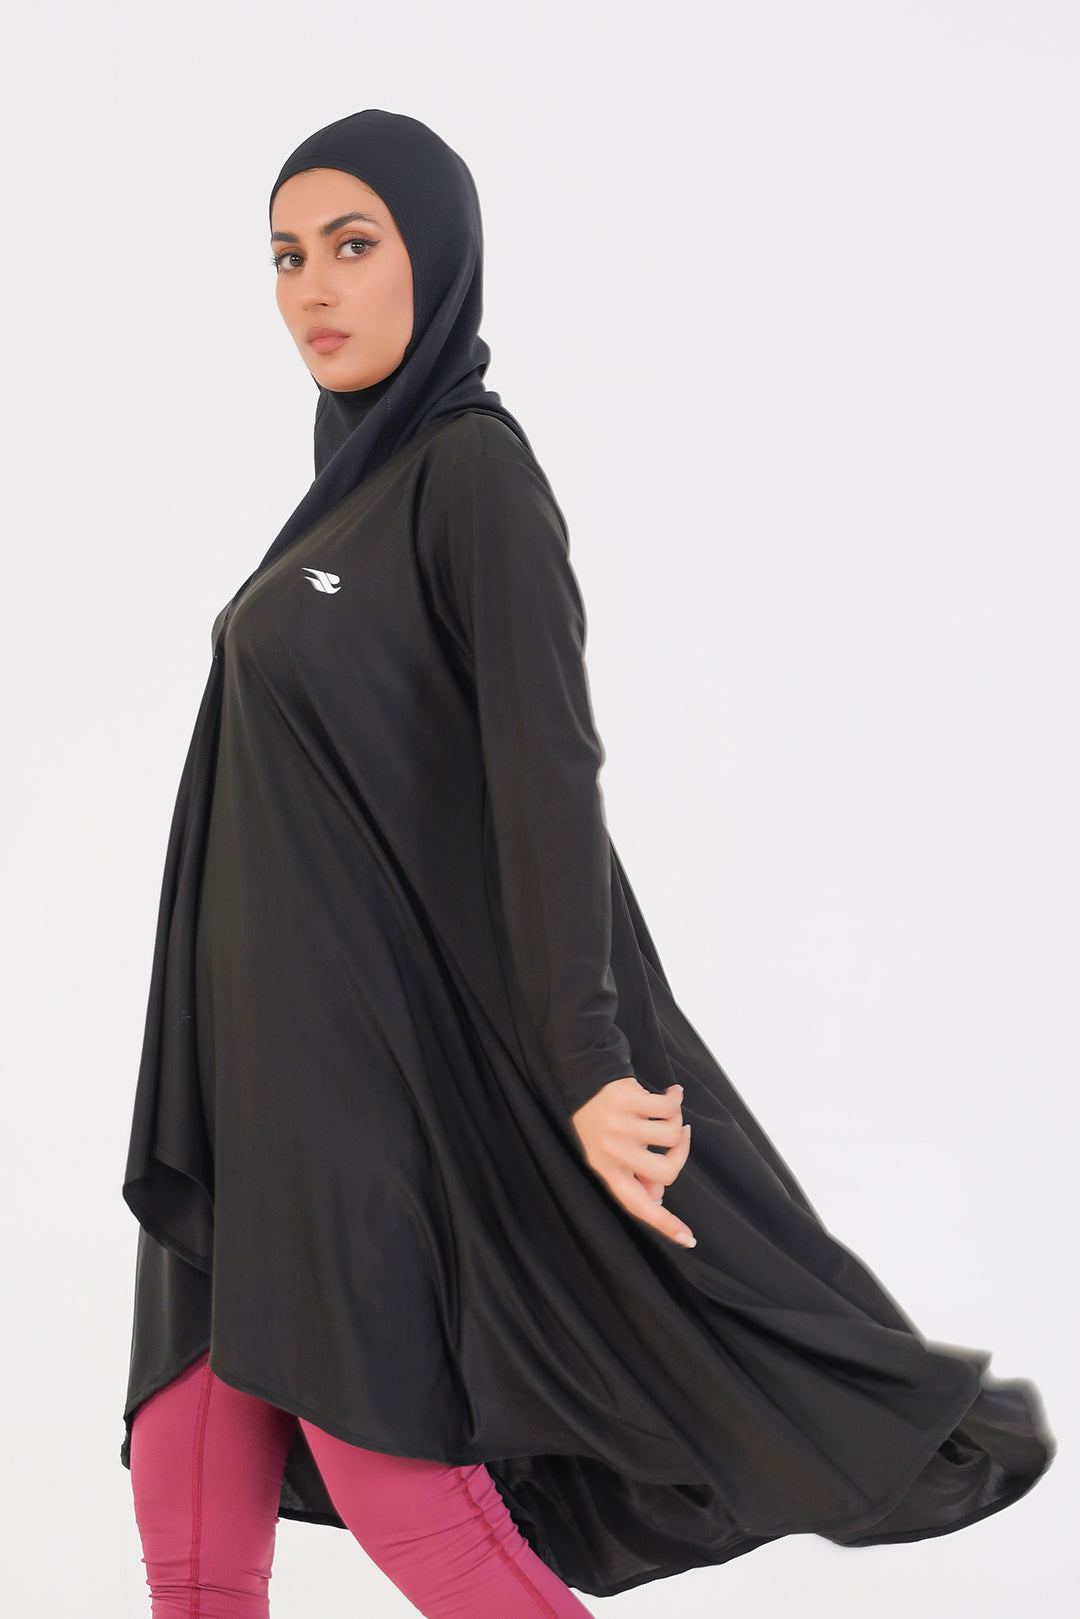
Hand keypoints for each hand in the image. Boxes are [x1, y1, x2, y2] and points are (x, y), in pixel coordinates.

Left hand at [571, 1078, 695, 1247]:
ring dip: (677, 1120)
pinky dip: (676, 1098)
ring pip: (672, 1135)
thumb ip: (634, 1175)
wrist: (584, 1078)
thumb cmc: (602, 1121)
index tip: (688, 1240)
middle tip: (681, 1136)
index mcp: (607, 1170)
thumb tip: (656, 1194)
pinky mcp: (626, 1099)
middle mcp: (611, 1151)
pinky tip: (673, 1093)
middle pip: (667, 1171)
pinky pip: (669, 1107)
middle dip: (681, 1153)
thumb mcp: (610, 1152)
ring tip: (668, 1110)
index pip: (636, 1205)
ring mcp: (619, 1125)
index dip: (664, 1223)